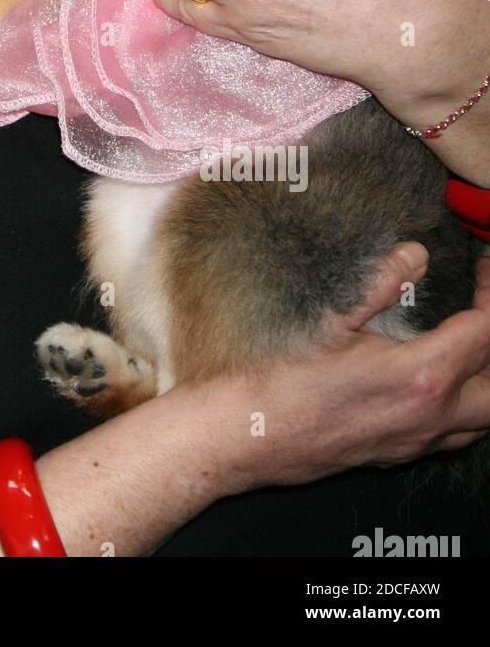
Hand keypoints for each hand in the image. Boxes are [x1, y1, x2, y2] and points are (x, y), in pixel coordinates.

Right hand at [203, 245, 489, 494]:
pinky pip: (453, 436)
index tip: (483, 271)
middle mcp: (429, 417)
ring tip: (467, 342)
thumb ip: (380, 282)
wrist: (245, 436)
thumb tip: (414, 254)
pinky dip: (463, 406)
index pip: (486, 333)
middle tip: (481, 305)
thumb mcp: (329, 317)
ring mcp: (415, 442)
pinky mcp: (396, 455)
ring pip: (483, 419)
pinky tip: (438, 383)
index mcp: (420, 377)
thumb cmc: (279, 381)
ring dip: (485, 379)